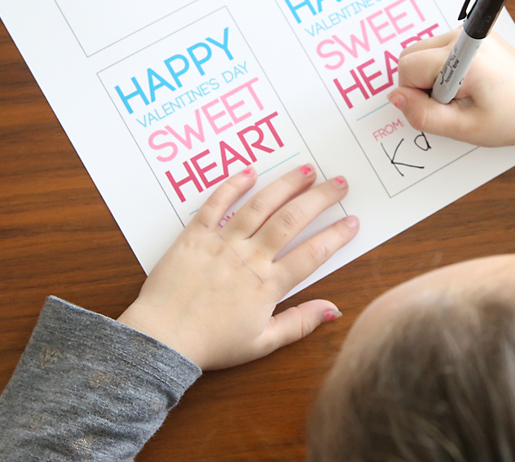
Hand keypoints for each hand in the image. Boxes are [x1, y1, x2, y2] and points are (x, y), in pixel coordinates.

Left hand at [117, 165, 357, 370]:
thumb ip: (299, 323)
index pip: (312, 253)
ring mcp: (222, 243)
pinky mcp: (195, 235)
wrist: (162, 339)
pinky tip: (250, 171)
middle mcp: (249, 258)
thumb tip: (334, 310)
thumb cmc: (212, 344)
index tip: (352, 220)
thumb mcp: (262, 343)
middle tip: (339, 182)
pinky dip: (233, 185)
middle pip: (291, 220)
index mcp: (268, 285)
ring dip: (286, 185)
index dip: (336, 235)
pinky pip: (216, 204)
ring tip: (306, 169)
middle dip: (319, 198)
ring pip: (260, 205)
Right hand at [387, 29, 514, 146]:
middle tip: (453, 104)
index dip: (416, 95)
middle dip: (421, 84)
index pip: (409, 67)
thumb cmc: (513, 119)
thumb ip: (424, 115)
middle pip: (411, 56)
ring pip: (422, 54)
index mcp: (464, 57)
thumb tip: (395, 97)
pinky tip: (467, 86)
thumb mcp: (465, 128)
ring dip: (432, 78)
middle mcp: (464, 36)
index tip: (445, 107)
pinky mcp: (472, 36)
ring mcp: (468, 33)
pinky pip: (437, 52)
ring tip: (463, 96)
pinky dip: (442, 71)